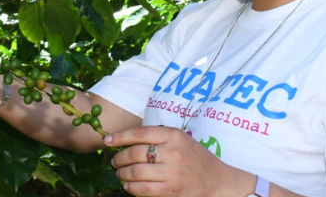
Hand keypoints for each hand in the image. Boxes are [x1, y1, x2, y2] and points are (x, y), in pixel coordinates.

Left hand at [104, 126, 254, 196]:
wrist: (218, 181)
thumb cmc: (195, 159)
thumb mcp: (181, 140)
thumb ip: (157, 138)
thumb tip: (124, 141)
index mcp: (174, 136)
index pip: (139, 133)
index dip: (119, 137)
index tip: (107, 140)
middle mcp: (173, 152)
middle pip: (134, 154)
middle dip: (119, 158)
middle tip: (114, 161)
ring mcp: (172, 173)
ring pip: (135, 172)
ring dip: (122, 174)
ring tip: (120, 174)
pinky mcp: (171, 191)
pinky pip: (142, 189)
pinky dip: (130, 187)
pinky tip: (129, 185)